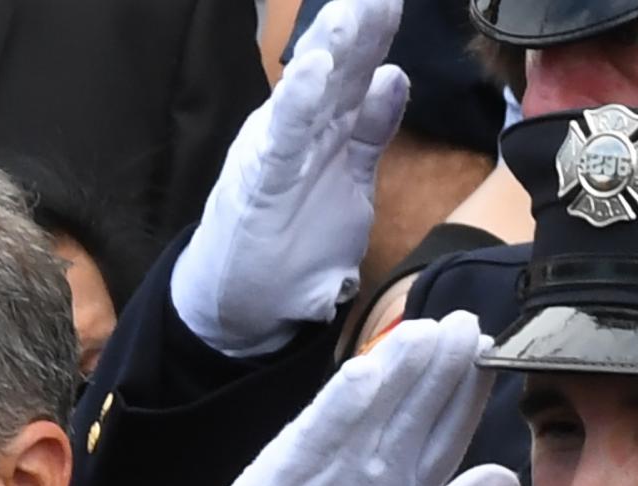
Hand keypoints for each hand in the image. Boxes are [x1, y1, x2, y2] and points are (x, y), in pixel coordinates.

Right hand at [170, 0, 407, 357]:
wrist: (242, 303)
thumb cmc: (292, 247)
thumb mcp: (349, 184)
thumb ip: (371, 135)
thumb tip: (395, 78)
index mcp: (327, 135)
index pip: (359, 79)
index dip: (378, 39)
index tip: (393, 1)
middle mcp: (304, 135)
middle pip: (340, 76)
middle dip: (361, 32)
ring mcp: (282, 156)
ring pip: (311, 96)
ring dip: (331, 51)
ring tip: (350, 10)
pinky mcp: (263, 183)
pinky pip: (283, 138)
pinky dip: (296, 102)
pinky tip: (312, 68)